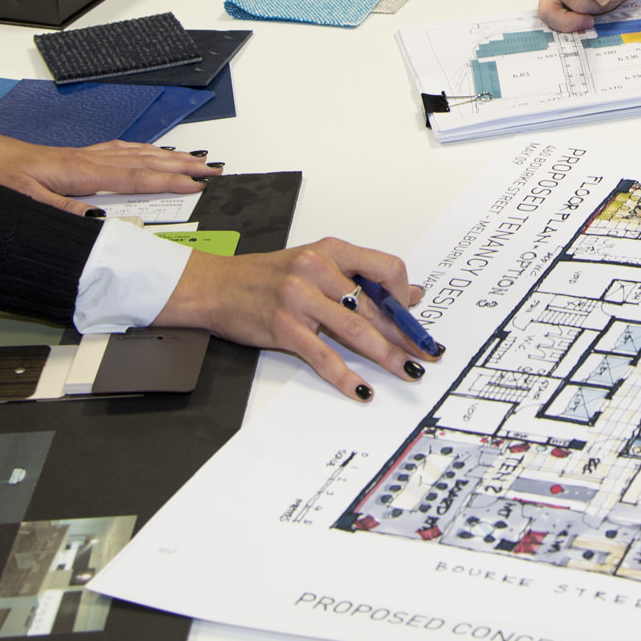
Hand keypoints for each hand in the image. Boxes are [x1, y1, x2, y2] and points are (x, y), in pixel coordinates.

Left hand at [0, 120, 223, 212]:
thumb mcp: (24, 199)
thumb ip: (61, 210)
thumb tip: (97, 220)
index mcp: (80, 172)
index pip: (135, 176)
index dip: (169, 180)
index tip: (198, 184)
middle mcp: (88, 160)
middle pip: (144, 161)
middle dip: (181, 165)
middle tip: (213, 169)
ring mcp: (84, 156)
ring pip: (135, 153)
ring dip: (167, 157)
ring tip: (194, 159)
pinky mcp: (77, 156)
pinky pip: (119, 151)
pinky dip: (142, 151)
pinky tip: (149, 152)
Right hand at [157, 237, 432, 401]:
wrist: (214, 285)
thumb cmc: (265, 275)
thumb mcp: (314, 263)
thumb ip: (357, 277)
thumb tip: (405, 296)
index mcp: (330, 251)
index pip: (385, 268)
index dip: (403, 294)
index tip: (412, 313)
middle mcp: (317, 270)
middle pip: (374, 306)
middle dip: (404, 333)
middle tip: (426, 352)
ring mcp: (300, 299)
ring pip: (355, 330)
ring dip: (386, 355)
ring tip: (406, 370)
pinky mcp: (284, 328)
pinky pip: (323, 356)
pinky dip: (345, 376)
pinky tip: (360, 389)